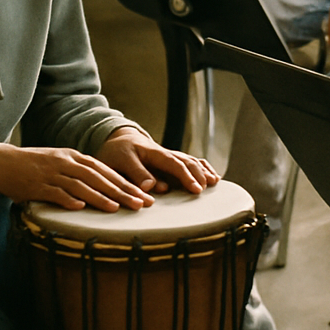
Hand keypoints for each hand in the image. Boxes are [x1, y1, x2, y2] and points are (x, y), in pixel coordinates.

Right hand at [0, 142, 150, 210]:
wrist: (1, 162)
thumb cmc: (33, 166)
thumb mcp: (60, 164)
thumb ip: (79, 174)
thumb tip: (102, 189)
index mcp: (74, 157)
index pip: (105, 169)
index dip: (126, 182)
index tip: (144, 194)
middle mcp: (66, 163)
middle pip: (99, 177)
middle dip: (122, 191)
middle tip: (141, 203)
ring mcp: (52, 173)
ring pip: (80, 185)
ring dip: (99, 197)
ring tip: (116, 208)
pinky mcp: (36, 185)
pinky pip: (54, 192)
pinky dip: (67, 199)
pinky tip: (79, 207)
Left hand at [95, 127, 217, 196]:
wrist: (118, 139)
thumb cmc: (116, 152)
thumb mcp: (120, 161)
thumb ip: (136, 173)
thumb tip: (153, 187)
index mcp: (152, 152)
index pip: (174, 164)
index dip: (186, 177)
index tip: (196, 189)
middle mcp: (163, 152)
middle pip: (185, 161)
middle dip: (197, 175)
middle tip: (204, 190)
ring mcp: (168, 155)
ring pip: (189, 160)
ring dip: (202, 171)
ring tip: (213, 183)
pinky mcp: (170, 159)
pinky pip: (189, 161)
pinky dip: (202, 167)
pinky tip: (211, 175)